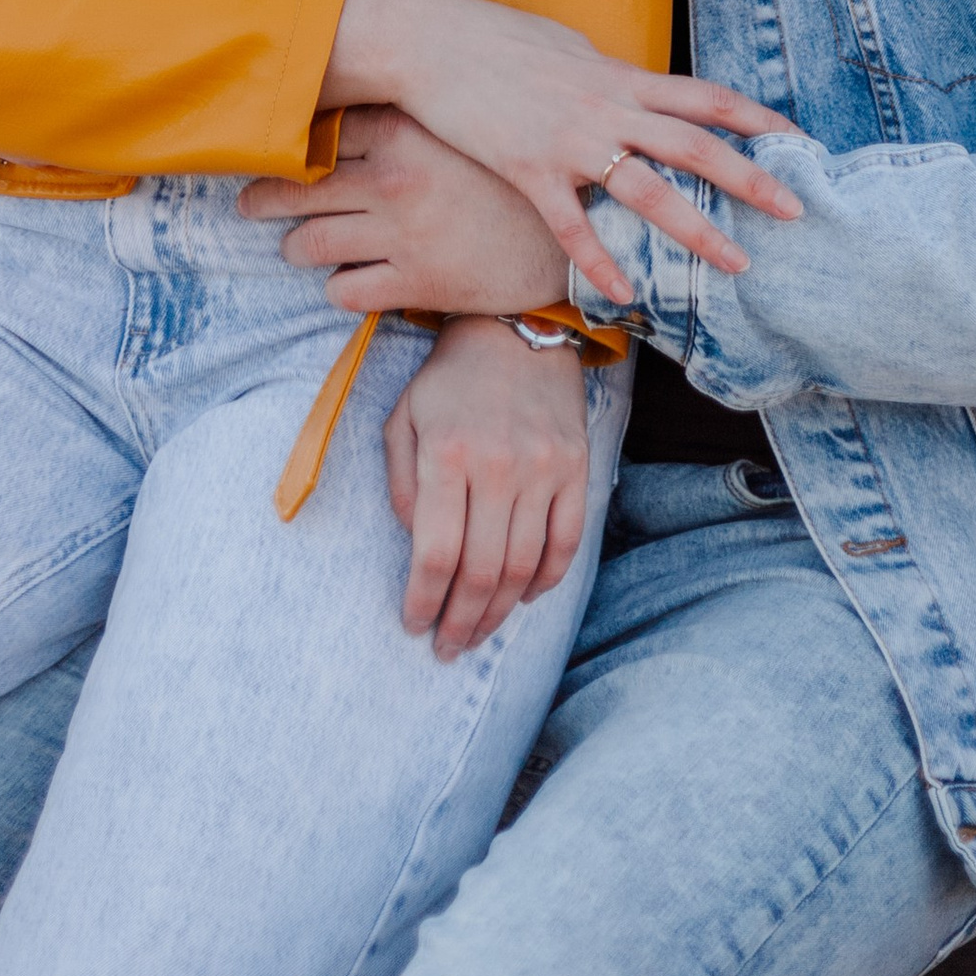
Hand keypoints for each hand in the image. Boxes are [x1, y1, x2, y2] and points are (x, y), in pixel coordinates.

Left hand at [243, 109, 566, 315]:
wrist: (566, 239)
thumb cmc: (507, 177)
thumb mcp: (461, 128)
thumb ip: (407, 113)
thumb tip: (357, 86)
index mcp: (405, 133)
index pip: (320, 133)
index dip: (288, 146)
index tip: (266, 151)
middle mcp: (395, 181)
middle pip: (299, 189)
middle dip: (265, 199)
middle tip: (247, 203)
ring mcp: (402, 234)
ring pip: (311, 243)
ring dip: (295, 247)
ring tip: (295, 245)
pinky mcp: (415, 282)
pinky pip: (344, 291)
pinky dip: (336, 288)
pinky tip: (343, 280)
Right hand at [322, 0, 800, 308]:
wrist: (431, 41)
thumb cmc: (496, 39)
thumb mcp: (567, 47)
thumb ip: (605, 75)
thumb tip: (629, 86)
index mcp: (620, 77)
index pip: (704, 96)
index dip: (755, 117)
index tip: (798, 139)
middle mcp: (607, 108)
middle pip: (696, 146)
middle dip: (750, 180)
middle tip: (795, 211)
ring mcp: (570, 141)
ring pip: (649, 190)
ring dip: (697, 229)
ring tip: (736, 263)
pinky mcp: (528, 169)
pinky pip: (573, 225)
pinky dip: (600, 260)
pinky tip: (623, 293)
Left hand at [384, 317, 590, 661]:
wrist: (518, 328)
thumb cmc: (450, 378)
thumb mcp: (404, 416)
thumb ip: (399, 482)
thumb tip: (413, 540)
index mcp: (447, 453)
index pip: (436, 552)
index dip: (423, 600)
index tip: (413, 625)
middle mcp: (498, 465)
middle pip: (481, 571)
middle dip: (461, 621)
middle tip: (448, 647)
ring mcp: (543, 469)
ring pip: (523, 567)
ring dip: (499, 612)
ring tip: (478, 633)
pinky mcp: (576, 469)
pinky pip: (566, 543)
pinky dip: (546, 581)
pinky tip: (523, 598)